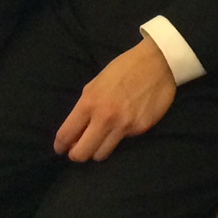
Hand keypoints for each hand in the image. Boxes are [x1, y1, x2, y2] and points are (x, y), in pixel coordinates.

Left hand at [54, 37, 176, 162]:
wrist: (158, 62)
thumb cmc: (123, 69)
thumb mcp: (96, 83)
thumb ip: (85, 107)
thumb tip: (76, 131)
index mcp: (89, 103)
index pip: (66, 135)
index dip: (60, 146)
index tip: (61, 148)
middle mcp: (105, 118)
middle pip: (81, 154)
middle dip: (76, 154)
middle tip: (80, 148)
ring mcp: (124, 125)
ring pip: (101, 155)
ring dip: (97, 150)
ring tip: (101, 139)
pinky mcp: (141, 129)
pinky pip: (124, 141)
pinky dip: (120, 137)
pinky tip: (126, 123)